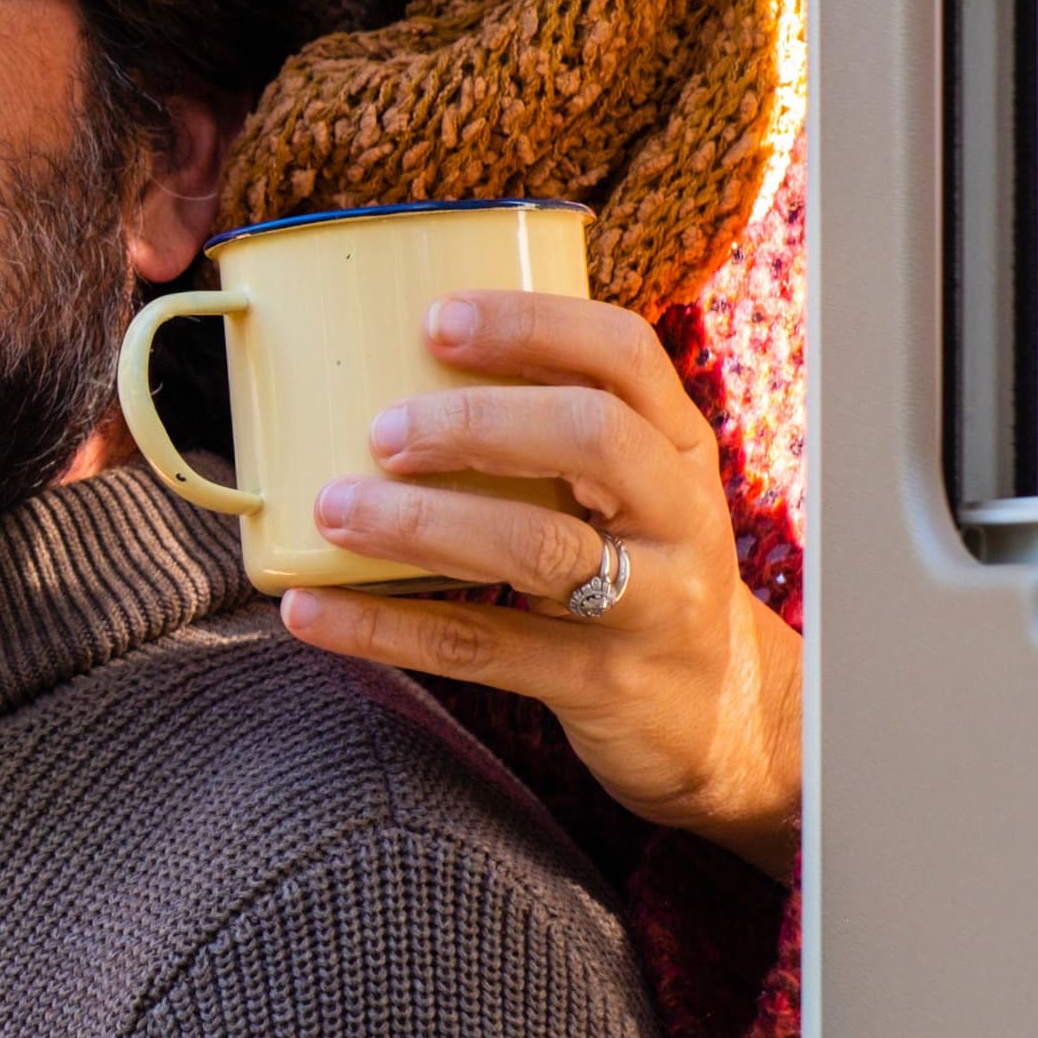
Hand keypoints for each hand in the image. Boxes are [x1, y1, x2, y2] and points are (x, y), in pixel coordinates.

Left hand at [277, 288, 802, 879]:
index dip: (533, 325)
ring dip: (423, 523)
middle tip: (382, 431)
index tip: (436, 320)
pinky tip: (312, 609)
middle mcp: (681, 516)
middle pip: (593, 438)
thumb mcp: (630, 494)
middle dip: (477, 422)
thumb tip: (386, 375)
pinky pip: (484, 649)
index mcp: (678, 448)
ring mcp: (652, 605)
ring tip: (333, 507)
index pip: (625, 354)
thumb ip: (553, 440)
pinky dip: (386, 629)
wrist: (725, 717)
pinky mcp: (603, 683)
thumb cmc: (641, 573)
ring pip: (541, 548)